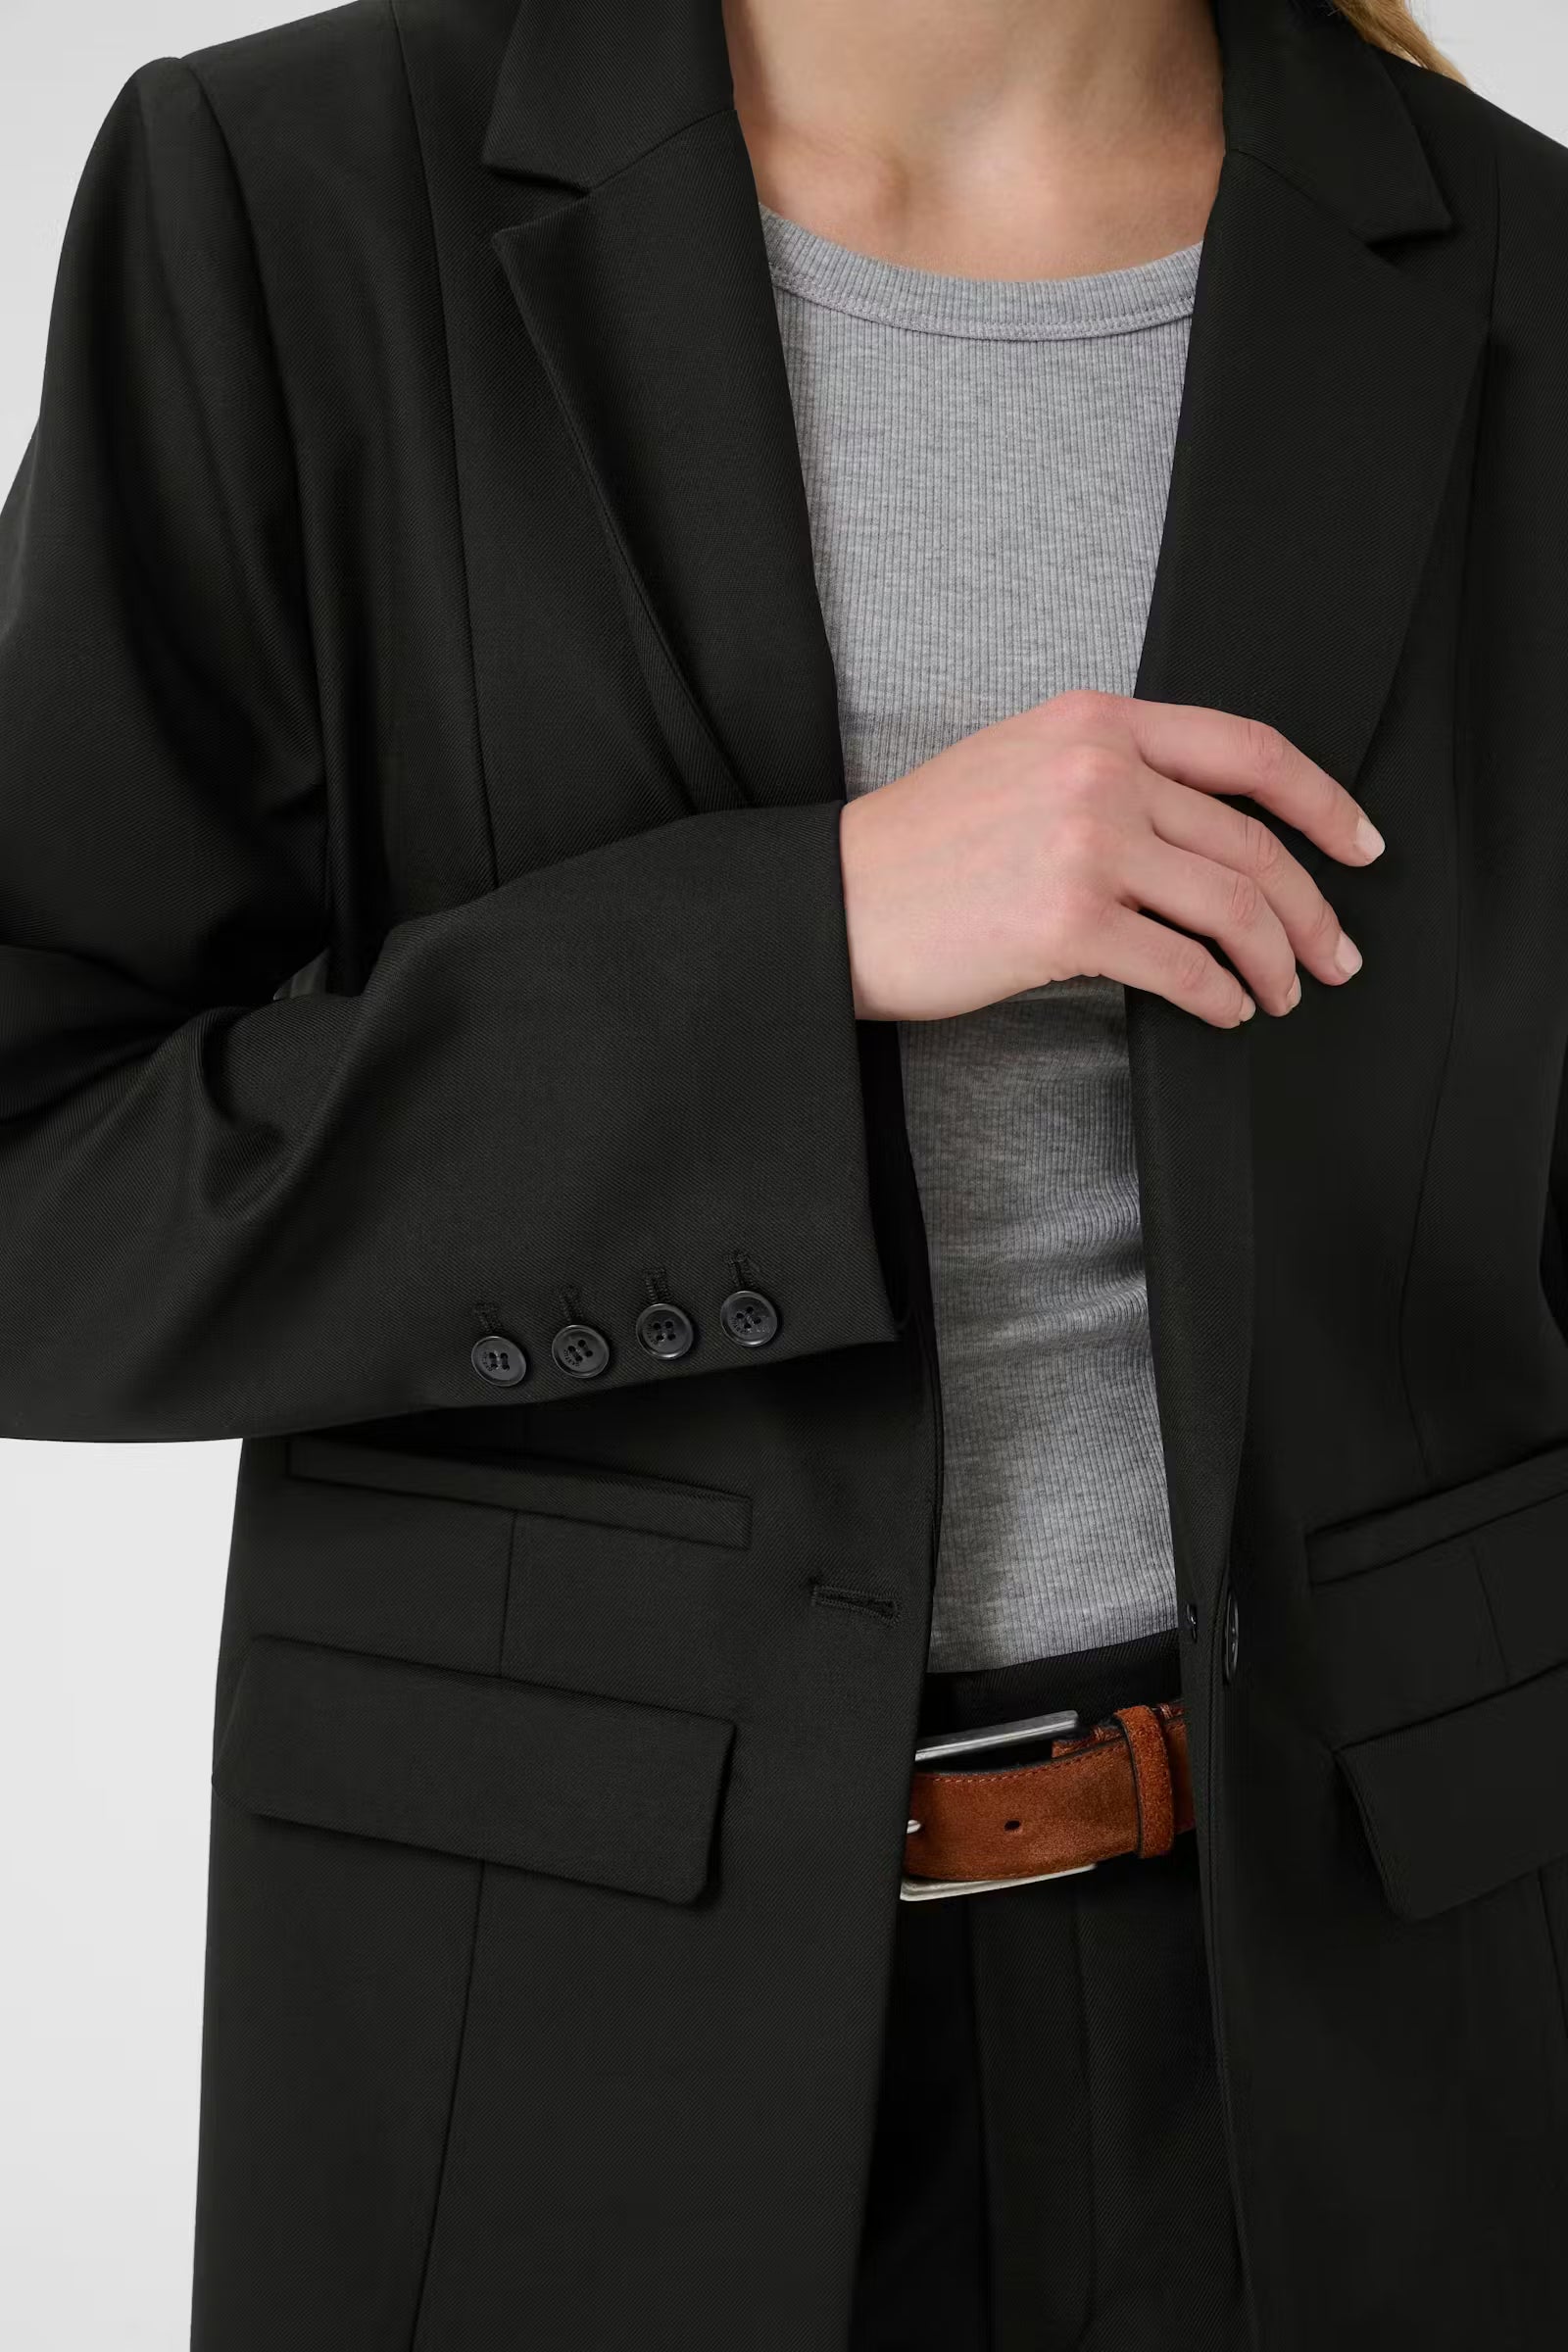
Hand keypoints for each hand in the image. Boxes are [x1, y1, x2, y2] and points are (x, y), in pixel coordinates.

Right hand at [838, 688, 1381, 1026]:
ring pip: (1231, 906)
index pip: (1247, 750)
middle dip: (1310, 910)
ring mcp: (1085, 844)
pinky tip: (1224, 1013)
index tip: (1362, 846)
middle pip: (1251, 842)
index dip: (1323, 801)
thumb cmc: (919, 848)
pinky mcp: (1066, 922)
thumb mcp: (1018, 765)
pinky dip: (1218, 998)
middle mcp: (1098, 771)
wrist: (834, 900)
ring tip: (1280, 995)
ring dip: (1274, 962)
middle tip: (1334, 956)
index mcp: (1095, 722)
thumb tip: (1201, 829)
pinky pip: (1181, 966)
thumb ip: (1108, 770)